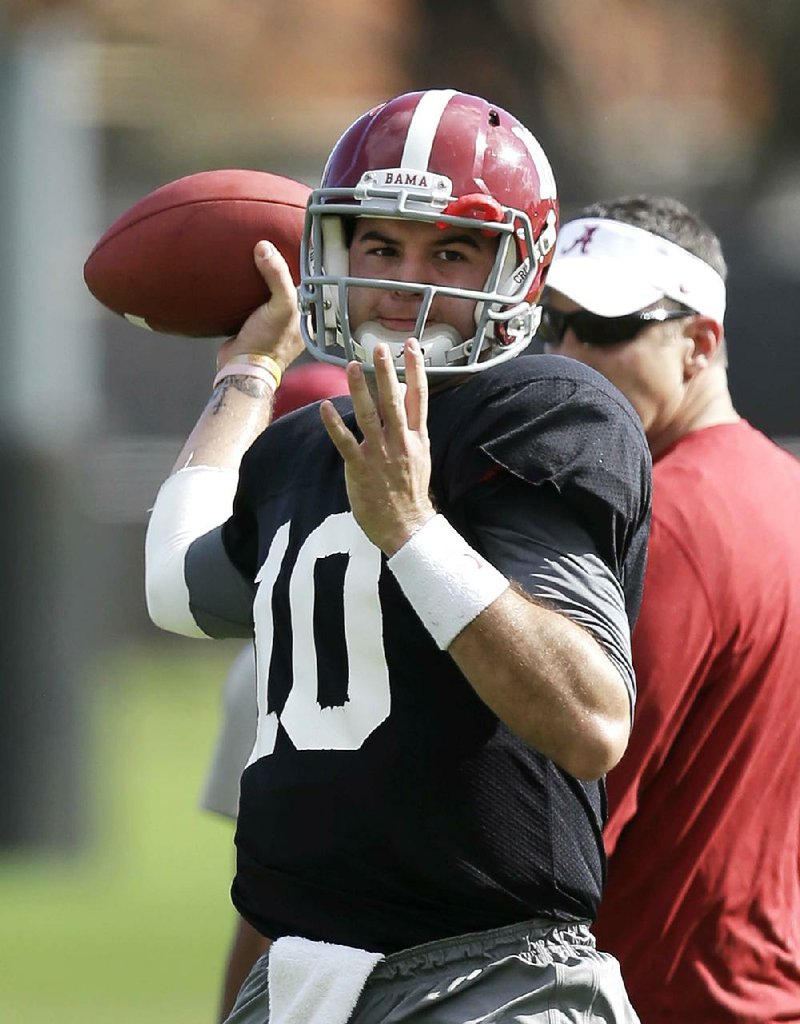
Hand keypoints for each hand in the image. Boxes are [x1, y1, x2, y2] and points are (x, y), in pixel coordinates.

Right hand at [216, 241, 304, 374]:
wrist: (240, 367)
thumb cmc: (268, 342)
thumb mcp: (281, 306)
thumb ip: (277, 276)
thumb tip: (265, 248)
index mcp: (306, 316)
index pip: (308, 283)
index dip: (303, 265)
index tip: (294, 243)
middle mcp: (291, 318)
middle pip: (287, 285)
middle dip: (280, 268)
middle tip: (272, 243)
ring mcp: (271, 322)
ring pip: (267, 292)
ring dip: (261, 277)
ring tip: (254, 253)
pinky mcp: (251, 324)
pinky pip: (250, 300)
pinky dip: (246, 289)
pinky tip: (239, 275)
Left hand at [320, 340, 435, 554]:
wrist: (407, 526)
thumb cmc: (410, 490)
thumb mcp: (420, 454)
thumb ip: (412, 423)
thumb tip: (405, 392)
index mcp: (417, 437)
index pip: (419, 397)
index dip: (416, 370)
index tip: (412, 346)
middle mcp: (401, 443)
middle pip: (394, 402)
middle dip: (387, 374)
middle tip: (380, 349)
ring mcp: (380, 455)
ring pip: (369, 417)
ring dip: (360, 391)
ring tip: (351, 366)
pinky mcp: (361, 469)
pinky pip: (345, 443)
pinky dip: (334, 424)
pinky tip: (324, 407)